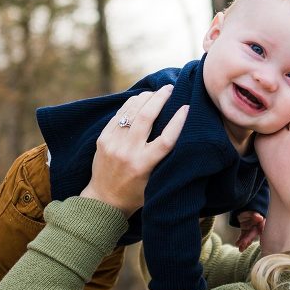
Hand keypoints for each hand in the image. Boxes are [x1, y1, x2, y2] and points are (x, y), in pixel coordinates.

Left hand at [80, 85, 188, 214]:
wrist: (103, 201)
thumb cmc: (135, 194)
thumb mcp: (155, 182)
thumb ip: (164, 160)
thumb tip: (180, 133)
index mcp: (144, 165)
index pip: (166, 139)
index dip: (178, 121)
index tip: (187, 107)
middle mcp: (128, 152)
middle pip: (146, 117)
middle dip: (160, 98)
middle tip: (170, 88)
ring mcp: (113, 144)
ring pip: (131, 112)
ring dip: (145, 98)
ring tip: (156, 92)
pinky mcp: (103, 139)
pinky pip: (119, 115)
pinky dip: (131, 104)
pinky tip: (140, 99)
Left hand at [236, 210, 265, 251]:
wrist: (244, 207)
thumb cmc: (250, 207)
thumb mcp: (251, 210)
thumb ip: (255, 214)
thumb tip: (260, 218)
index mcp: (260, 221)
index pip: (261, 227)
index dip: (260, 232)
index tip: (258, 236)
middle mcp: (256, 226)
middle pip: (253, 233)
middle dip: (248, 239)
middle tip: (243, 244)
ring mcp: (251, 229)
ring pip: (248, 237)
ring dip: (244, 242)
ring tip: (240, 248)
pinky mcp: (245, 230)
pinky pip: (243, 236)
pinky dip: (240, 240)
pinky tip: (237, 244)